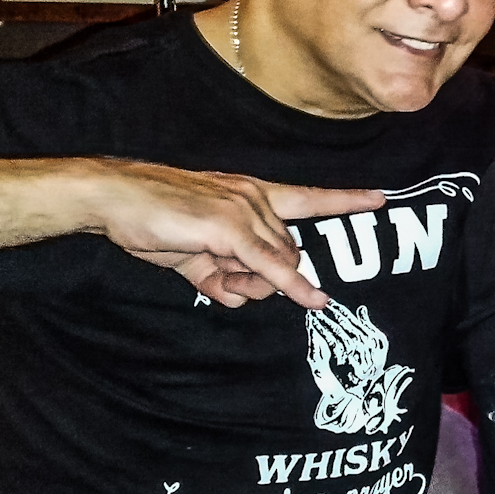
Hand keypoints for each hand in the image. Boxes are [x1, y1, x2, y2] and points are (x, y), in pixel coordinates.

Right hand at [84, 161, 381, 308]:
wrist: (115, 198)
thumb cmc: (150, 218)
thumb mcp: (192, 252)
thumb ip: (218, 273)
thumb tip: (239, 296)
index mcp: (250, 194)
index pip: (307, 198)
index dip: (344, 200)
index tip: (379, 198)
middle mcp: (255, 198)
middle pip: (289, 252)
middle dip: (267, 277)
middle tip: (224, 278)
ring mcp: (245, 211)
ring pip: (278, 264)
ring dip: (251, 284)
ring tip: (211, 272)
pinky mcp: (230, 228)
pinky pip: (270, 267)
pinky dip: (292, 286)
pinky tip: (310, 298)